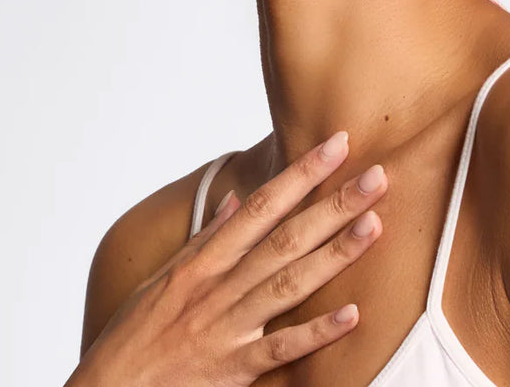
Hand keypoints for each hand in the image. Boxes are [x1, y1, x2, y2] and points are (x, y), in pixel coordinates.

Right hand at [67, 131, 386, 385]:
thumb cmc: (133, 336)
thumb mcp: (162, 278)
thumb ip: (205, 240)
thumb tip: (237, 202)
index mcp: (202, 261)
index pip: (262, 205)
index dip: (301, 173)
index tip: (337, 145)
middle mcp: (217, 287)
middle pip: (285, 237)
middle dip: (333, 204)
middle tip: (376, 176)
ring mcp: (226, 328)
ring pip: (288, 283)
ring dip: (334, 254)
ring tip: (373, 226)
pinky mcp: (231, 372)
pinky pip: (281, 351)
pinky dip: (315, 333)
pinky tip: (351, 315)